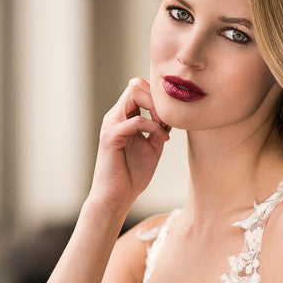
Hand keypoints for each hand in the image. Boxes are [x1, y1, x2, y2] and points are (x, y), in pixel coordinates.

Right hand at [88, 78, 169, 209]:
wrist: (116, 197)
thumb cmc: (132, 174)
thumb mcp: (152, 146)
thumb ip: (159, 128)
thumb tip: (172, 116)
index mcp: (123, 118)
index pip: (138, 88)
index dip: (156, 96)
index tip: (170, 115)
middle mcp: (115, 117)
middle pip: (135, 85)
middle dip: (157, 98)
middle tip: (169, 118)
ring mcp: (111, 125)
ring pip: (132, 94)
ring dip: (154, 107)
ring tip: (164, 125)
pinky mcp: (110, 137)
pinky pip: (135, 121)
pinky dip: (152, 126)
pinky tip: (162, 138)